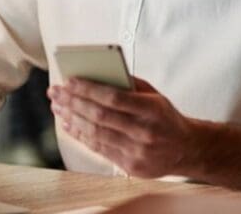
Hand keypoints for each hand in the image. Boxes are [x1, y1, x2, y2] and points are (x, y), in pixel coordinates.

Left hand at [48, 77, 192, 177]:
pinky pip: (98, 148)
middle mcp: (144, 132)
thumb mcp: (154, 95)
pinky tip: (68, 124)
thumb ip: (129, 85)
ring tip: (57, 106)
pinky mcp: (130, 166)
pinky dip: (80, 135)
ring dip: (71, 118)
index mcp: (151, 110)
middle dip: (72, 102)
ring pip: (95, 133)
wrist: (186, 149)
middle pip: (99, 116)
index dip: (88, 89)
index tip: (69, 80)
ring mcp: (137, 151)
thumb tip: (95, 73)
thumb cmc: (164, 117)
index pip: (113, 97)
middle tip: (55, 92)